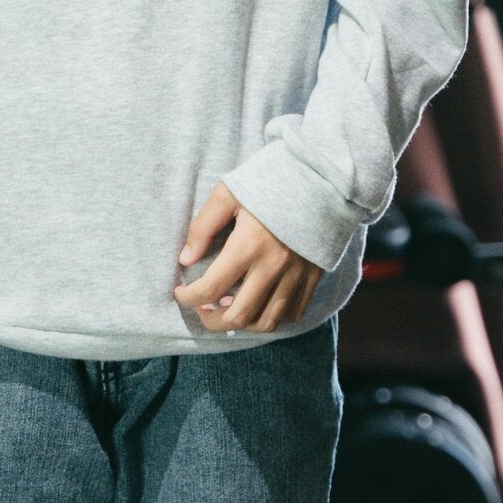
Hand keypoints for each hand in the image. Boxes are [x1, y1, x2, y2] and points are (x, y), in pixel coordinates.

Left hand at [172, 185, 323, 334]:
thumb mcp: (229, 193)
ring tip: (228, 310)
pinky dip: (272, 318)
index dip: (189, 298)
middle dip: (212, 321)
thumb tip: (186, 259)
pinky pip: (293, 313)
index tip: (181, 293)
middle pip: (239, 315)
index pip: (211, 288)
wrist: (322, 178)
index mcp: (249, 244)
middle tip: (202, 311)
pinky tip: (259, 305)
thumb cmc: (270, 180)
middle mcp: (274, 266)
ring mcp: (297, 275)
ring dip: (242, 325)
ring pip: (267, 322)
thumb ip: (203, 227)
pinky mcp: (313, 276)